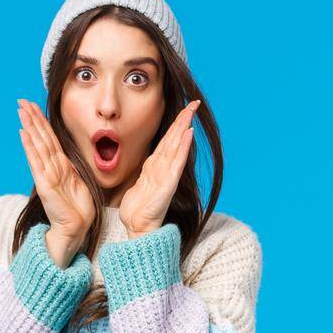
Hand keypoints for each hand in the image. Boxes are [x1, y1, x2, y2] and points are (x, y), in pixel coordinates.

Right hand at [17, 99, 93, 265]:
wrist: (76, 227)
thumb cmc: (78, 208)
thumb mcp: (79, 180)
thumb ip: (72, 168)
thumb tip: (69, 158)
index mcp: (60, 165)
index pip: (49, 138)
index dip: (41, 121)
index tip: (33, 106)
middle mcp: (51, 167)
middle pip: (41, 137)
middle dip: (32, 118)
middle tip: (21, 101)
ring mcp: (46, 174)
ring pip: (37, 145)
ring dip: (29, 126)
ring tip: (21, 111)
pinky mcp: (45, 184)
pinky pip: (36, 161)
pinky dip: (30, 147)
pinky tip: (23, 134)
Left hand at [118, 101, 199, 236]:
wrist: (138, 229)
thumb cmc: (138, 210)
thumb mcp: (139, 184)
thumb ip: (146, 171)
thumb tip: (148, 161)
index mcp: (155, 167)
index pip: (167, 141)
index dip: (175, 124)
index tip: (184, 108)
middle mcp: (163, 169)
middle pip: (174, 140)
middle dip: (183, 120)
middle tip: (194, 103)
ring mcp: (166, 177)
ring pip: (176, 147)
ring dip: (183, 128)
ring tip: (191, 113)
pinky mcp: (167, 186)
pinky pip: (176, 164)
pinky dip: (182, 149)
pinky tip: (188, 135)